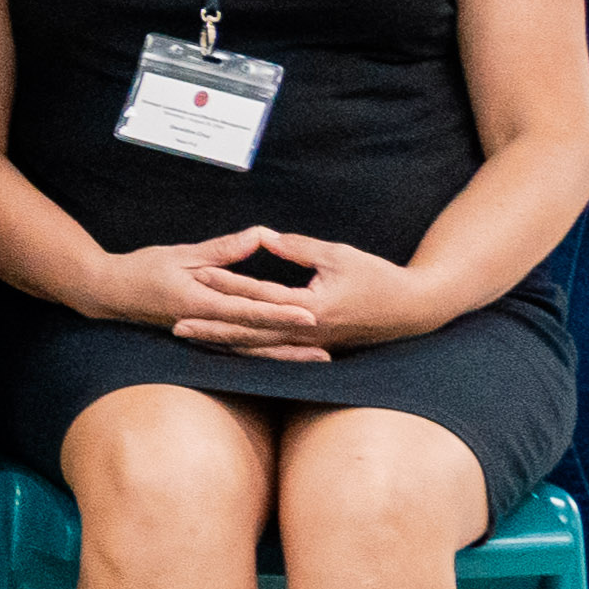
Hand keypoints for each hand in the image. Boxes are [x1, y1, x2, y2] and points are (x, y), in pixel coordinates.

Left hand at [158, 231, 427, 359]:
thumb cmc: (379, 277)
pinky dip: (248, 349)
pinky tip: (228, 347)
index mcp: (311, 307)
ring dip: (225, 342)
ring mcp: (310, 343)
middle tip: (176, 324)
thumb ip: (299, 248)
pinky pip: (274, 351)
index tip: (198, 274)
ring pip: (259, 346)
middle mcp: (306, 331)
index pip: (260, 295)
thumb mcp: (339, 255)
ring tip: (192, 337)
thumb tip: (265, 237)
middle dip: (212, 327)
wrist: (413, 310)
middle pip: (250, 331)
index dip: (228, 283)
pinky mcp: (315, 347)